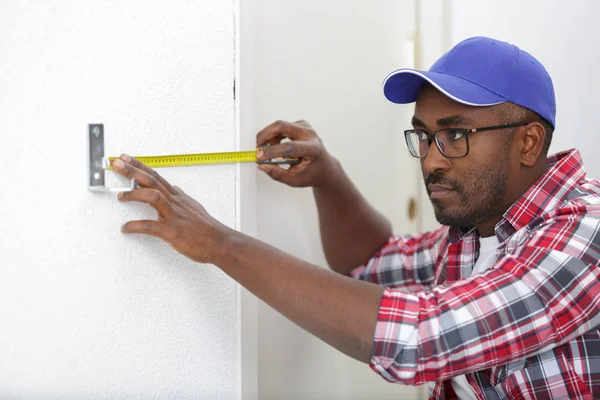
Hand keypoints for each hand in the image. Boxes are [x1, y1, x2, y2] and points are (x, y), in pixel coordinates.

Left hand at [112, 154, 230, 263]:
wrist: (219, 242)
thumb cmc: (205, 228)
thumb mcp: (192, 206)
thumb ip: (180, 197)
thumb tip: (173, 188)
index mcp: (177, 196)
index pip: (155, 176)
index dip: (139, 165)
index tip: (126, 158)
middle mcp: (175, 202)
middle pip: (151, 181)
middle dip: (132, 171)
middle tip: (117, 164)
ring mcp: (174, 216)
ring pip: (153, 197)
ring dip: (134, 194)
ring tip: (120, 196)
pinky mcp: (173, 232)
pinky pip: (151, 227)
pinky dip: (136, 226)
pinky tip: (125, 227)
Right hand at [256, 120, 338, 187]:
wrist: (324, 167)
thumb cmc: (312, 173)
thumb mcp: (295, 180)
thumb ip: (278, 174)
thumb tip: (263, 166)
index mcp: (313, 149)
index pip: (290, 147)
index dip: (272, 151)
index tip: (259, 156)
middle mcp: (311, 135)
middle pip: (282, 127)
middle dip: (265, 135)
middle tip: (256, 147)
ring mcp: (306, 127)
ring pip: (280, 125)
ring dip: (269, 137)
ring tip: (266, 151)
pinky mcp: (300, 125)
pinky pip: (282, 127)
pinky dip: (274, 136)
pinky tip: (275, 146)